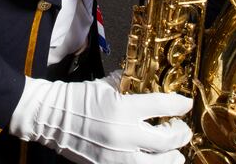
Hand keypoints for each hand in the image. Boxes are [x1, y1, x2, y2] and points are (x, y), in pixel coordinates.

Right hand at [9, 71, 191, 163]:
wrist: (51, 117)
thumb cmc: (77, 98)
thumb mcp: (104, 84)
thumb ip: (127, 82)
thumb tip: (146, 80)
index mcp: (123, 108)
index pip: (163, 106)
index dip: (179, 105)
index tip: (185, 104)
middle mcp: (124, 134)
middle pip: (167, 141)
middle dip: (180, 134)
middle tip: (181, 129)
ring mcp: (117, 156)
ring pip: (159, 163)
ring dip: (171, 157)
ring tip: (174, 152)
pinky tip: (152, 159)